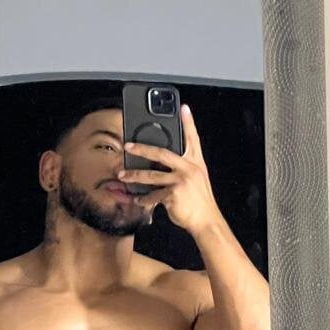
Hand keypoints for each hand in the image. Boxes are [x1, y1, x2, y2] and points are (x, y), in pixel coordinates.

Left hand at [119, 104, 221, 236]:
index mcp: (195, 162)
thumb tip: (163, 166)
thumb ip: (185, 169)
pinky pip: (153, 195)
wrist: (206, 221)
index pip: (192, 138)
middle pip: (161, 153)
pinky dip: (144, 199)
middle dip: (142, 148)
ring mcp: (180, 180)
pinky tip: (138, 199)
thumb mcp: (198, 180)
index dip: (188, 122)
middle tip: (128, 146)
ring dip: (134, 176)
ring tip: (123, 175)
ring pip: (151, 175)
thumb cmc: (200, 202)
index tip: (184, 108)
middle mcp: (188, 168)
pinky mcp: (173, 193)